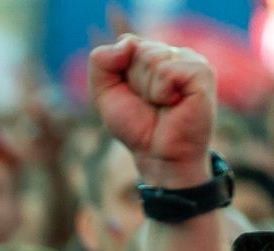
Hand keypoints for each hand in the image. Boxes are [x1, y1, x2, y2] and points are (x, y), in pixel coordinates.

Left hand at [89, 35, 215, 187]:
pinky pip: (167, 70)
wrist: (158, 154)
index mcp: (154, 54)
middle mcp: (174, 53)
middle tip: (148, 103)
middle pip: (138, 50)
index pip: (126, 44)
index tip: (132, 95)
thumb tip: (126, 43)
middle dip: (133, 82)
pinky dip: (161, 92)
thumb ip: (101, 63)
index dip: (119, 74)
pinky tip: (174, 104)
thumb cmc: (137, 126)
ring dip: (147, 89)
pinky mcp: (202, 72)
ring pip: (152, 58)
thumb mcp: (105, 93)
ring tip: (162, 104)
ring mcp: (191, 60)